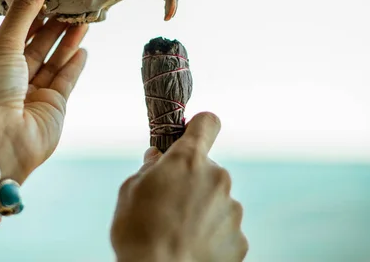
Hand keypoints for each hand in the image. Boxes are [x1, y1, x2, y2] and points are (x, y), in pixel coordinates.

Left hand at [0, 0, 87, 183]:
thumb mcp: (4, 44)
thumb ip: (26, 8)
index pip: (15, 33)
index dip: (32, 13)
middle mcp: (11, 80)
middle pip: (37, 46)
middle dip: (54, 24)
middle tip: (72, 1)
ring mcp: (33, 95)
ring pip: (54, 60)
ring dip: (67, 40)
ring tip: (83, 18)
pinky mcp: (54, 108)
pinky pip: (66, 80)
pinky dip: (74, 64)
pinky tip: (83, 47)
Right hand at [110, 113, 247, 261]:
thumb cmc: (137, 233)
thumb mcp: (130, 191)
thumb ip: (148, 168)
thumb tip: (156, 159)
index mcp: (188, 160)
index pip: (207, 123)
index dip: (199, 127)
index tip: (190, 135)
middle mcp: (217, 178)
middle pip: (207, 168)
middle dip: (192, 180)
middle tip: (169, 202)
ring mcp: (232, 210)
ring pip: (217, 200)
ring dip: (202, 208)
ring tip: (178, 231)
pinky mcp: (239, 239)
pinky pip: (224, 228)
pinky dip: (211, 234)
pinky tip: (191, 246)